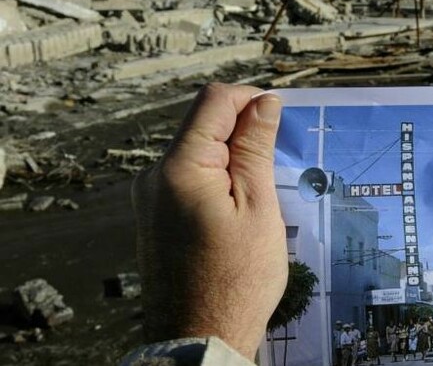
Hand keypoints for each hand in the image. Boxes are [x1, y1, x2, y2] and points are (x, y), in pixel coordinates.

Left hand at [131, 83, 286, 358]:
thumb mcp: (259, 208)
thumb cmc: (237, 281)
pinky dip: (217, 179)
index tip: (279, 121)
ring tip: (261, 194)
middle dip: (243, 131)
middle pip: (203, 124)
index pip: (214, 101)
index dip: (251, 100)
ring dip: (232, 158)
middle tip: (276, 164)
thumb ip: (255, 148)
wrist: (201, 336)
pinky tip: (240, 210)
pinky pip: (188, 178)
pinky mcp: (154, 216)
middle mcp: (155, 177)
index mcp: (179, 169)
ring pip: (197, 151)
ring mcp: (150, 197)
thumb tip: (263, 103)